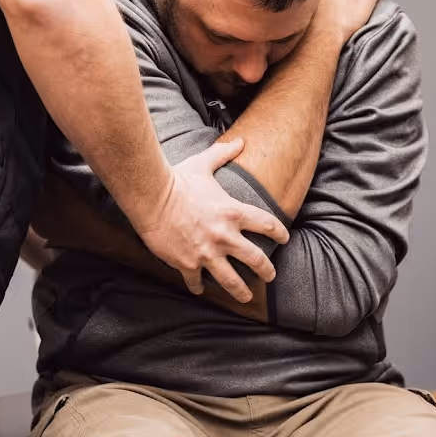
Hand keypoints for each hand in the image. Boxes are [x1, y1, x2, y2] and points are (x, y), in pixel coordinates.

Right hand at [135, 139, 289, 302]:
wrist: (150, 197)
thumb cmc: (177, 179)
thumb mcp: (203, 164)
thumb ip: (224, 153)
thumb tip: (240, 140)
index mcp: (233, 213)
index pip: (267, 224)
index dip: (280, 233)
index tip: (285, 238)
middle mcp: (224, 236)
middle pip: (256, 260)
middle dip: (266, 270)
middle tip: (270, 276)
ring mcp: (207, 253)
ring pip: (232, 281)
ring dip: (241, 291)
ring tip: (246, 296)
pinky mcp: (188, 263)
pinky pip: (197, 282)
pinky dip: (199, 287)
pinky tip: (201, 290)